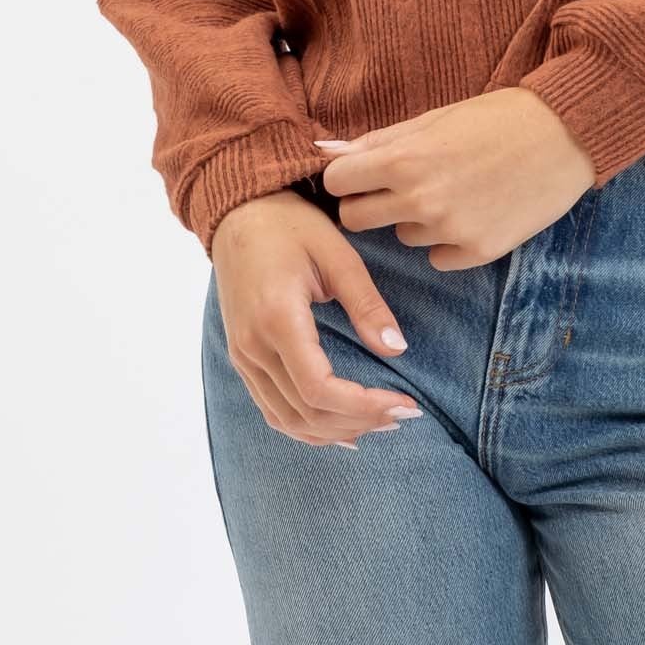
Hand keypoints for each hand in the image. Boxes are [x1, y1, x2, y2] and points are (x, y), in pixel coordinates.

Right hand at [210, 189, 425, 447]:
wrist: (240, 213)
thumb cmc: (291, 225)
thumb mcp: (338, 255)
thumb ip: (367, 304)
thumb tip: (397, 349)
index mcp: (277, 319)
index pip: (319, 389)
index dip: (364, 407)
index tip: (404, 403)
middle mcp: (253, 346)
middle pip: (305, 412)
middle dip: (358, 422)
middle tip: (404, 415)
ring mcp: (243, 355)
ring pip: (286, 420)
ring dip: (335, 431)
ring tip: (381, 424)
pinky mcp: (242, 357)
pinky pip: (272, 409)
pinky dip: (307, 427)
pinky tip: (340, 429)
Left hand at [315, 87, 596, 269]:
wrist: (566, 134)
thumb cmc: (498, 117)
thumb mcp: (435, 119)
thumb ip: (378, 141)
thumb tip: (324, 149)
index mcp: (404, 159)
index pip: (337, 182)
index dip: (347, 177)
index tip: (364, 173)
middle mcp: (420, 199)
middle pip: (356, 219)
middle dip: (369, 203)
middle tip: (402, 185)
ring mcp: (449, 230)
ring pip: (402, 236)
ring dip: (416, 219)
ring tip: (455, 189)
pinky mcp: (478, 252)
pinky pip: (438, 256)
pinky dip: (449, 239)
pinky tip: (476, 210)